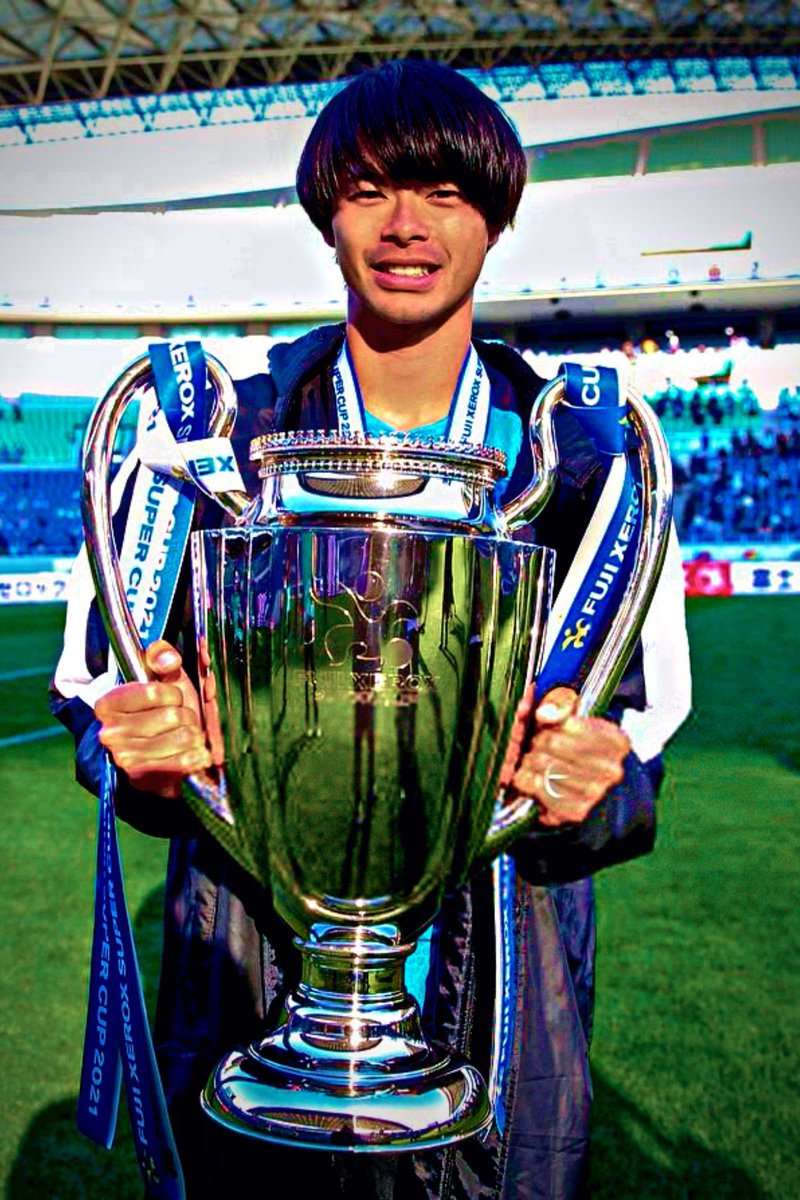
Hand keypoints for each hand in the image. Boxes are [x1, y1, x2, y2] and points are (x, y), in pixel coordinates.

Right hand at [95, 639, 211, 798]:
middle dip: (187, 716)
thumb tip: (168, 658)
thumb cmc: (162, 714)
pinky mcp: (143, 777)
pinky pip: (186, 760)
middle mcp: (110, 731)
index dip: (174, 694)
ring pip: (184, 737)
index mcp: (108, 703)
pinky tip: (192, 754)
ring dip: (194, 736)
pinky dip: (197, 756)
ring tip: (184, 738)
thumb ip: (163, 658)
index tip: (171, 700)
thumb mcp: (163, 679)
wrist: (159, 759)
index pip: (157, 692)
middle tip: (179, 722)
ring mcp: (124, 756)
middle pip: (174, 715)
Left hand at [500, 685, 629, 827]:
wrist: (592, 791)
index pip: (568, 722)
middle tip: (537, 746)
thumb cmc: (579, 749)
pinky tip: (534, 778)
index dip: (550, 723)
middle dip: (537, 742)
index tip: (547, 728)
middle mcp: (611, 769)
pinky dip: (529, 783)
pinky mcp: (576, 812)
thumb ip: (559, 705)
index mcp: (617, 742)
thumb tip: (543, 713)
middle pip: (552, 742)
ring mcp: (595, 793)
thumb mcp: (575, 719)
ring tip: (534, 762)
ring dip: (529, 763)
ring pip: (543, 766)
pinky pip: (539, 790)